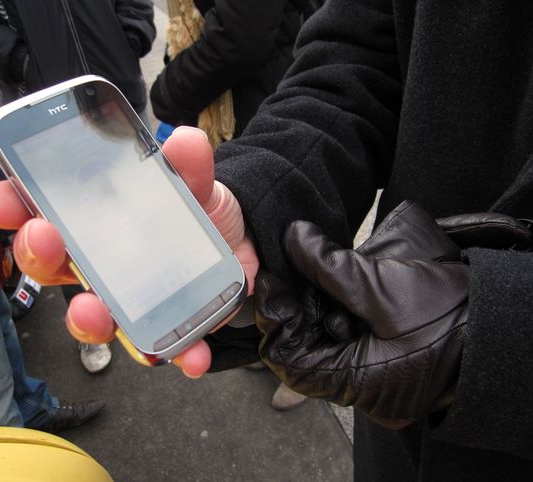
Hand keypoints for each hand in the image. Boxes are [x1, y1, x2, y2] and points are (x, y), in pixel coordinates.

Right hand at [0, 126, 258, 376]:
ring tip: (95, 310)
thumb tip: (183, 141)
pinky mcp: (169, 326)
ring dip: (87, 318)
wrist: (239, 242)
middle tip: (43, 236)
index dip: (12, 207)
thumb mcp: (194, 182)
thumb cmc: (195, 212)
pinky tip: (193, 357)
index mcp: (93, 225)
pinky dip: (179, 354)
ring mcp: (130, 300)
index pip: (40, 215)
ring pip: (95, 318)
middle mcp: (101, 266)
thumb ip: (187, 164)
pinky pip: (167, 347)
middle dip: (38, 254)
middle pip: (53, 267)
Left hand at [256, 202, 470, 427]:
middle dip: (293, 304)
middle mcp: (360, 381)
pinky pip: (344, 327)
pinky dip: (334, 300)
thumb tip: (292, 238)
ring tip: (305, 265)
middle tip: (284, 266)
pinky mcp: (380, 347)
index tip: (268, 280)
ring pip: (322, 333)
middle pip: (304, 344)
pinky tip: (329, 275)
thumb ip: (331, 267)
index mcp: (359, 382)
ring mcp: (371, 366)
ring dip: (313, 299)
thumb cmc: (454, 315)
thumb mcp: (385, 289)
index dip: (274, 319)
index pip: (290, 361)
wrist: (501, 317)